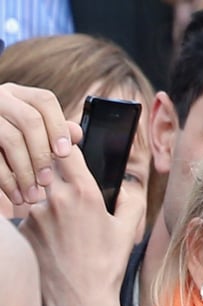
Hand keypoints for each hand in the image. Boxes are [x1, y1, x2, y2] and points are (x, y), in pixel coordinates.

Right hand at [0, 83, 77, 206]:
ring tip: (33, 195)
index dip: (58, 127)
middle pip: (30, 120)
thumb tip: (77, 133)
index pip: (45, 101)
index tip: (64, 154)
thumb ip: (55, 133)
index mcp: (21, 96)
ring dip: (25, 171)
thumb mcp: (36, 137)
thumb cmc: (17, 147)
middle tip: (47, 182)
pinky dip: (6, 179)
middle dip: (42, 154)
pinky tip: (16, 195)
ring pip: (11, 139)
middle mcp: (1, 98)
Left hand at [21, 144, 145, 305]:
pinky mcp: (22, 227)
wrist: (79, 298)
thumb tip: (122, 186)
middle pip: (45, 163)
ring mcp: (35, 213)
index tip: (68, 138)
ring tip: (63, 213)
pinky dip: (38, 213)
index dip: (66, 138)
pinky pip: (28, 209)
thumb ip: (130, 200)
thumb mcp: (128, 231)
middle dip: (52, 163)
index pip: (66, 148)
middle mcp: (56, 198)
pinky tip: (54, 232)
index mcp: (85, 194)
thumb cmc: (105, 266)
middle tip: (62, 172)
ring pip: (35, 186)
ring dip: (45, 190)